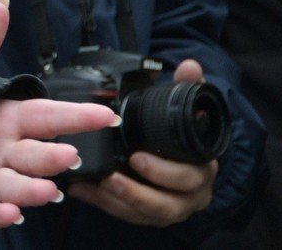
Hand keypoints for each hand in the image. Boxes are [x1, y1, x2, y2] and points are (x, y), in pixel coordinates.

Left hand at [0, 0, 118, 227]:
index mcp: (10, 118)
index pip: (48, 115)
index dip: (76, 115)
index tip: (104, 114)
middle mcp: (7, 150)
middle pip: (36, 153)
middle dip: (53, 156)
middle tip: (68, 155)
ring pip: (18, 185)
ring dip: (33, 189)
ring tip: (47, 191)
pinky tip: (6, 212)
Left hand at [66, 59, 217, 226]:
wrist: (176, 158)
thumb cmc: (177, 134)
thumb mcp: (182, 109)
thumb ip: (186, 88)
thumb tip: (190, 65)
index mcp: (200, 169)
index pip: (190, 176)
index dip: (166, 171)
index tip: (138, 157)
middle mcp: (189, 194)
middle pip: (167, 203)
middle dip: (138, 191)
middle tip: (111, 175)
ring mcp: (168, 208)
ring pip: (145, 214)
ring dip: (118, 201)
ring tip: (94, 184)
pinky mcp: (146, 215)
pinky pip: (125, 215)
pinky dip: (103, 203)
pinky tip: (81, 189)